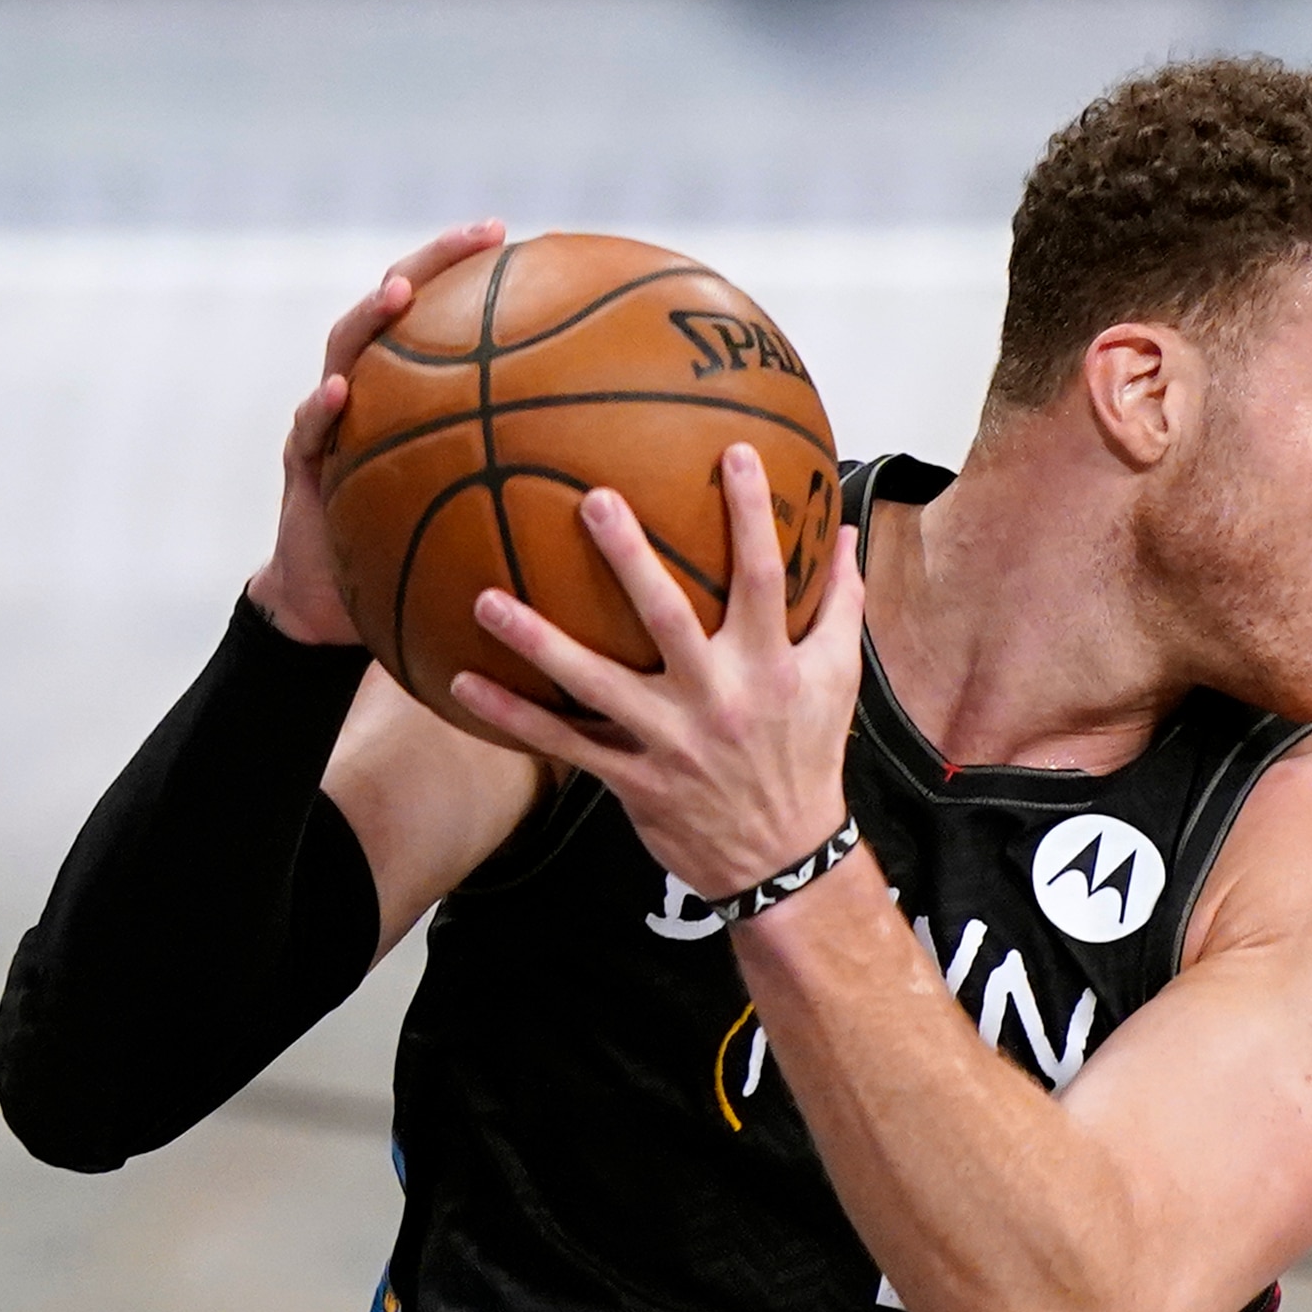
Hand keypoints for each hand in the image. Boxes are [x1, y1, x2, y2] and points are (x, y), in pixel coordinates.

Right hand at [246, 219, 506, 643]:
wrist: (335, 602)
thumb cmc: (418, 555)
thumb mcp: (480, 518)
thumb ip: (528, 487)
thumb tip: (622, 483)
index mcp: (412, 395)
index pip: (445, 317)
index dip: (475, 272)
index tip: (522, 239)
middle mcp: (372, 392)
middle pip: (397, 306)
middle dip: (434, 261)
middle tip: (482, 234)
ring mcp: (331, 421)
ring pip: (345, 350)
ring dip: (371, 316)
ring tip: (399, 292)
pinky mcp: (302, 464)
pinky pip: (308, 429)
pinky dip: (321, 407)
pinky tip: (339, 394)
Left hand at [449, 442, 865, 900]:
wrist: (785, 859)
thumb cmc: (808, 756)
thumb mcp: (838, 680)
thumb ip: (840, 604)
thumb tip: (847, 534)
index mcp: (770, 666)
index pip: (763, 578)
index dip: (752, 516)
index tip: (736, 453)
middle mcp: (719, 698)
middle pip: (669, 618)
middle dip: (631, 559)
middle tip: (593, 499)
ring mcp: (671, 741)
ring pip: (595, 684)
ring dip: (539, 641)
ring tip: (487, 599)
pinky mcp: (634, 780)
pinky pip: (564, 745)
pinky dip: (512, 718)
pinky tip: (463, 684)